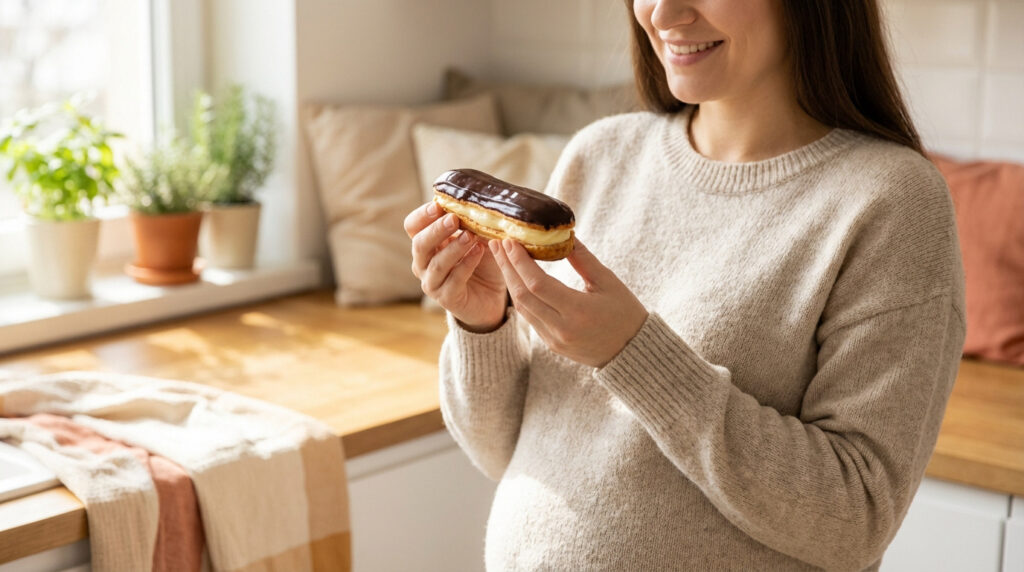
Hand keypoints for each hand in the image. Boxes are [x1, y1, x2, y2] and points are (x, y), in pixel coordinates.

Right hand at [404, 202, 507, 331]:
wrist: (491, 295)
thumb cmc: (481, 261)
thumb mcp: (478, 237)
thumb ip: (473, 223)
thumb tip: (479, 204)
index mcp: (426, 243)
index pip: (412, 226)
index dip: (422, 215)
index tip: (438, 205)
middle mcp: (423, 263)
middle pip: (419, 244)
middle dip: (436, 230)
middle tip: (454, 219)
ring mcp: (432, 282)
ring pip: (437, 264)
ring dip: (454, 248)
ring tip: (471, 236)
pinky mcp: (446, 298)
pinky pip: (453, 280)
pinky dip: (466, 264)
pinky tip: (479, 251)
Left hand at [489, 237, 648, 367]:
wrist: (633, 353)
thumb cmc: (626, 314)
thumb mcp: (608, 282)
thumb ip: (583, 259)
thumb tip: (563, 234)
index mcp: (578, 312)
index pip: (537, 284)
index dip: (520, 262)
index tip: (510, 241)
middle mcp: (561, 328)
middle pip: (523, 295)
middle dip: (507, 267)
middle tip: (497, 244)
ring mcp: (554, 339)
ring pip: (522, 308)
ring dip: (510, 281)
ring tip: (502, 258)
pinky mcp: (552, 345)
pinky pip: (530, 318)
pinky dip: (520, 296)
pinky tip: (515, 279)